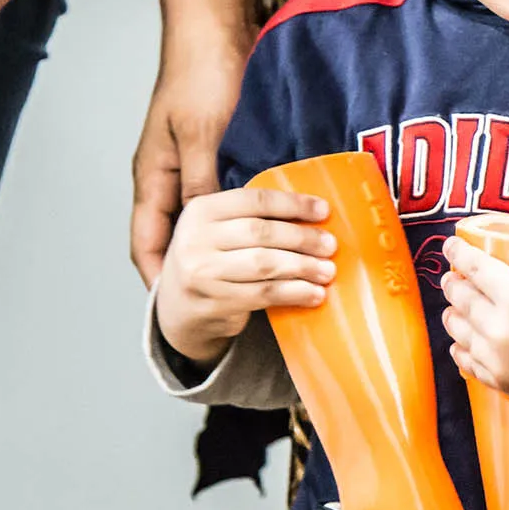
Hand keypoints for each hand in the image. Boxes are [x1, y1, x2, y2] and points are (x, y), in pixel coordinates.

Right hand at [132, 0, 259, 286]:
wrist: (219, 24)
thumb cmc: (202, 72)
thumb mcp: (201, 131)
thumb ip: (203, 180)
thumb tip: (205, 229)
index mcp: (155, 176)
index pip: (146, 242)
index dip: (157, 278)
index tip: (172, 310)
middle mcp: (171, 176)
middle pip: (178, 238)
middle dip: (199, 270)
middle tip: (227, 302)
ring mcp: (195, 165)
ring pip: (210, 223)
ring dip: (232, 247)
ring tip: (261, 277)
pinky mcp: (222, 152)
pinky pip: (233, 200)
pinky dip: (250, 222)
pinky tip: (275, 239)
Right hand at [155, 187, 337, 365]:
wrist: (178, 308)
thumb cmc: (211, 261)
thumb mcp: (219, 231)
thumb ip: (252, 218)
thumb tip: (314, 213)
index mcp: (201, 210)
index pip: (255, 201)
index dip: (294, 204)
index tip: (324, 211)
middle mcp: (195, 238)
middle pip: (262, 233)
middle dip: (303, 239)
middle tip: (330, 246)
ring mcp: (201, 273)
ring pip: (265, 265)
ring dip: (303, 268)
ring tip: (327, 271)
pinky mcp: (213, 303)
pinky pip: (264, 294)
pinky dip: (294, 293)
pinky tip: (314, 294)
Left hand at [440, 238, 508, 417]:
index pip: (475, 268)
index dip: (459, 253)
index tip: (451, 246)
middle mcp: (499, 327)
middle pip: (461, 299)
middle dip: (453, 284)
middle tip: (451, 277)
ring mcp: (497, 358)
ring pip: (459, 332)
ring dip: (453, 316)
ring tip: (452, 309)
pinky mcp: (502, 381)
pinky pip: (469, 363)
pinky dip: (461, 350)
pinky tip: (460, 344)